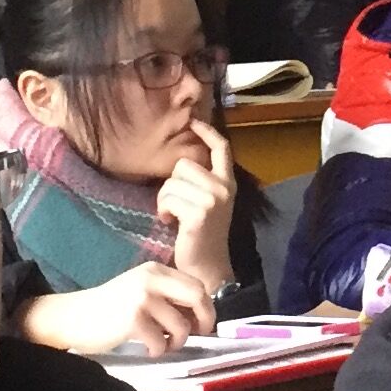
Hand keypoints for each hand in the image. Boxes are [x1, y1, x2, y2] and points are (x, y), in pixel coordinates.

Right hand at [17, 262, 220, 356]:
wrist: (74, 316)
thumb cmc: (110, 308)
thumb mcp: (140, 290)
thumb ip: (167, 296)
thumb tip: (200, 316)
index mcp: (156, 270)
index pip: (197, 285)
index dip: (206, 307)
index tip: (201, 324)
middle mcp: (151, 279)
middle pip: (197, 297)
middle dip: (204, 320)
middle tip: (195, 335)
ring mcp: (142, 298)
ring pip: (181, 326)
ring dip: (176, 342)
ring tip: (162, 345)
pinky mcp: (133, 319)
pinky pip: (161, 342)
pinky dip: (158, 350)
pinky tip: (146, 349)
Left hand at [154, 122, 237, 287]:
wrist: (208, 269)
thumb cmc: (201, 236)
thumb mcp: (208, 205)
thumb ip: (202, 183)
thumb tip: (181, 164)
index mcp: (228, 183)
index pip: (221, 148)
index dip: (207, 132)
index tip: (193, 121)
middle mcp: (223, 188)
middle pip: (184, 164)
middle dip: (172, 183)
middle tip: (175, 205)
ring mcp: (213, 199)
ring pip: (172, 182)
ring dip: (164, 199)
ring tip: (171, 216)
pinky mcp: (199, 212)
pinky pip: (168, 198)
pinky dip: (163, 210)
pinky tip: (169, 222)